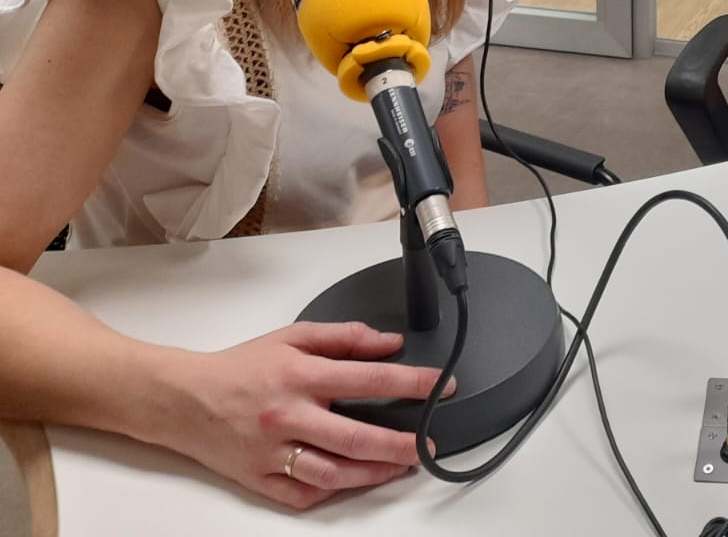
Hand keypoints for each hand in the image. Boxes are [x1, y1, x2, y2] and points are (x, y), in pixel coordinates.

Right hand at [153, 321, 453, 509]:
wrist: (184, 400)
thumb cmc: (241, 367)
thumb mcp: (294, 336)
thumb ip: (346, 337)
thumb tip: (390, 343)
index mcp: (300, 375)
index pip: (370, 379)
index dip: (412, 384)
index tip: (440, 386)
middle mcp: (289, 415)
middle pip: (357, 436)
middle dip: (402, 442)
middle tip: (430, 441)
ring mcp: (274, 452)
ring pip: (335, 473)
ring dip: (375, 473)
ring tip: (403, 464)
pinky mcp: (260, 479)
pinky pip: (305, 494)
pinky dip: (335, 491)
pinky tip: (357, 480)